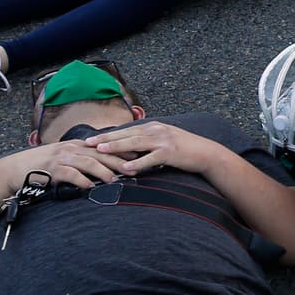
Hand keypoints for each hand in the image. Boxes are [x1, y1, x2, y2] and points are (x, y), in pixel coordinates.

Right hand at [0, 140, 129, 190]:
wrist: (15, 168)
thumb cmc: (42, 166)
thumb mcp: (64, 158)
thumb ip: (81, 160)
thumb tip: (101, 168)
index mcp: (76, 145)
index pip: (103, 147)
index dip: (120, 151)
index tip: (136, 156)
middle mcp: (71, 149)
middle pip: (99, 154)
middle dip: (118, 161)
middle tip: (133, 170)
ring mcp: (62, 158)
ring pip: (87, 163)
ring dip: (103, 171)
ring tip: (114, 180)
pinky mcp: (52, 169)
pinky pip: (70, 174)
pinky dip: (81, 180)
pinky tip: (90, 187)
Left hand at [85, 122, 223, 176]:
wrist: (206, 153)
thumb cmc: (184, 149)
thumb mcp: (165, 139)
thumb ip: (148, 142)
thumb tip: (129, 149)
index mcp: (154, 126)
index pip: (127, 130)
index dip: (109, 134)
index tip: (92, 138)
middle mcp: (156, 130)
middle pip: (127, 134)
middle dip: (107, 138)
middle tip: (88, 143)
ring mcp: (163, 140)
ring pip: (135, 143)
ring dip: (117, 146)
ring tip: (101, 150)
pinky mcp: (170, 152)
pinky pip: (150, 158)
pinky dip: (137, 163)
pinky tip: (125, 168)